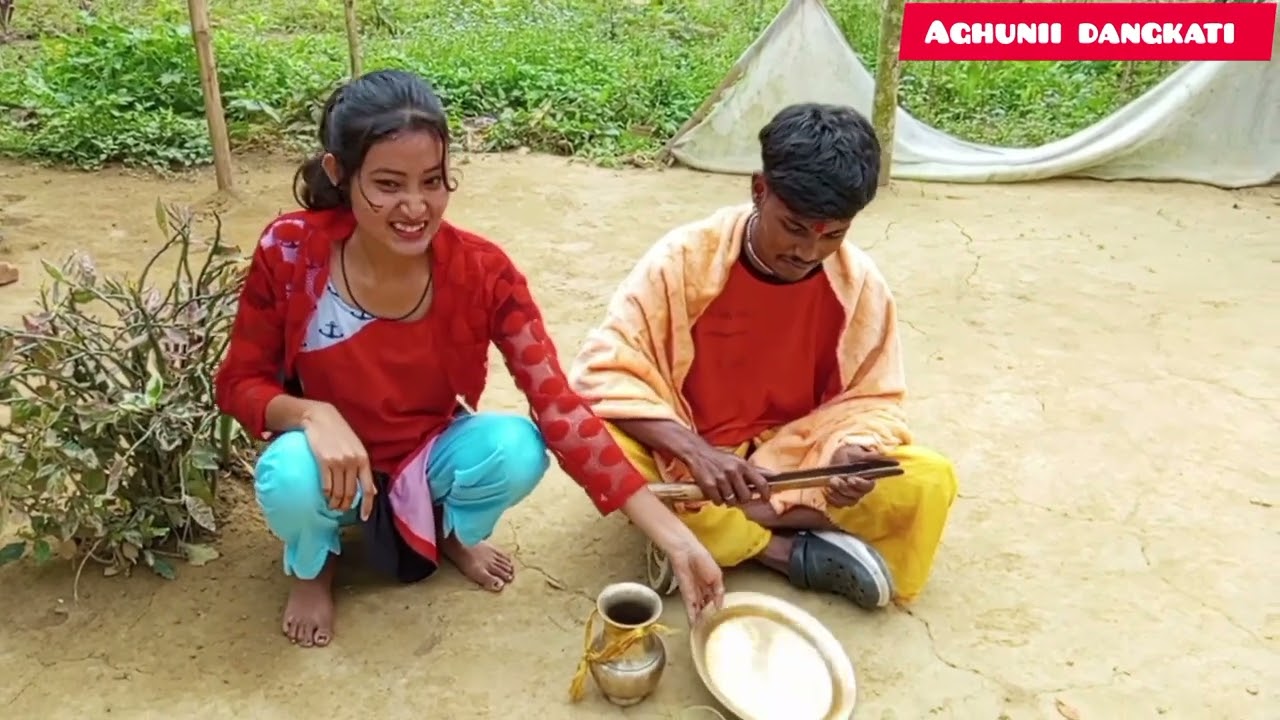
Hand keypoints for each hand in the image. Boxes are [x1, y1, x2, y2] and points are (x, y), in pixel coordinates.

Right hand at [301, 402, 376, 520]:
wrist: (320, 418)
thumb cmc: (339, 434)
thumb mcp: (357, 448)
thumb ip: (363, 468)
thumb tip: (372, 491)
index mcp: (363, 459)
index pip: (368, 488)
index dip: (366, 506)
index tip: (363, 517)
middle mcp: (353, 462)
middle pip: (351, 493)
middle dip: (346, 506)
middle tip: (341, 510)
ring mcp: (338, 462)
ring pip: (338, 492)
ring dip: (334, 503)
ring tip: (331, 506)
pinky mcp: (324, 461)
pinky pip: (326, 485)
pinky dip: (325, 495)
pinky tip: (324, 497)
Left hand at [665, 540, 724, 622]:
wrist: (686, 553)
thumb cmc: (703, 559)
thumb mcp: (717, 576)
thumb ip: (719, 592)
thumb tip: (720, 606)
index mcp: (711, 584)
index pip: (714, 600)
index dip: (716, 609)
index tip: (719, 620)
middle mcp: (701, 590)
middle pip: (704, 606)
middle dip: (707, 617)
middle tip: (710, 629)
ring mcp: (693, 593)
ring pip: (697, 609)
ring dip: (699, 619)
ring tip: (702, 632)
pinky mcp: (685, 594)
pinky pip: (690, 607)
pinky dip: (692, 616)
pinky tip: (694, 625)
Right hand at [683, 445, 770, 505]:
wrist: (698, 453)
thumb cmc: (721, 459)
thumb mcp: (738, 461)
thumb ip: (755, 470)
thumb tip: (775, 476)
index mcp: (743, 465)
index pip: (761, 482)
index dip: (765, 493)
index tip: (765, 499)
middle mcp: (733, 471)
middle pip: (746, 497)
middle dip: (742, 499)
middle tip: (737, 495)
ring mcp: (721, 479)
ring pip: (732, 501)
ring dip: (728, 500)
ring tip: (724, 493)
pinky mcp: (709, 485)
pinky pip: (718, 501)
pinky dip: (717, 501)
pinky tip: (715, 493)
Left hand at [825, 442, 886, 507]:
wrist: (836, 458)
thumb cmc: (849, 455)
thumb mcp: (857, 452)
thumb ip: (868, 456)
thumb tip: (883, 456)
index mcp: (868, 479)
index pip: (868, 486)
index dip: (860, 484)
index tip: (851, 479)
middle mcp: (861, 490)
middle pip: (856, 495)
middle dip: (845, 488)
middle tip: (835, 479)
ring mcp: (850, 496)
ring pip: (847, 501)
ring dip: (837, 494)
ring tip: (830, 483)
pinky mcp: (840, 499)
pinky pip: (837, 504)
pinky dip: (831, 498)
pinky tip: (826, 490)